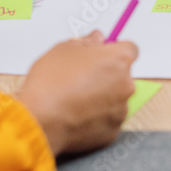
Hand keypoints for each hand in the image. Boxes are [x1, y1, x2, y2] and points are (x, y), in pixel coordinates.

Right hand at [17, 32, 137, 154]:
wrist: (40, 119)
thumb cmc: (51, 83)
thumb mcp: (64, 49)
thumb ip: (87, 41)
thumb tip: (96, 39)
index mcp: (119, 60)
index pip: (130, 48)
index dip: (114, 50)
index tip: (102, 53)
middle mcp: (126, 85)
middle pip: (123, 74)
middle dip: (106, 73)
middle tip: (82, 75)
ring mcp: (120, 110)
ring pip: (115, 97)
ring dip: (102, 95)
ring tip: (75, 96)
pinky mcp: (112, 131)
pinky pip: (108, 118)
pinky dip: (96, 115)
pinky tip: (76, 112)